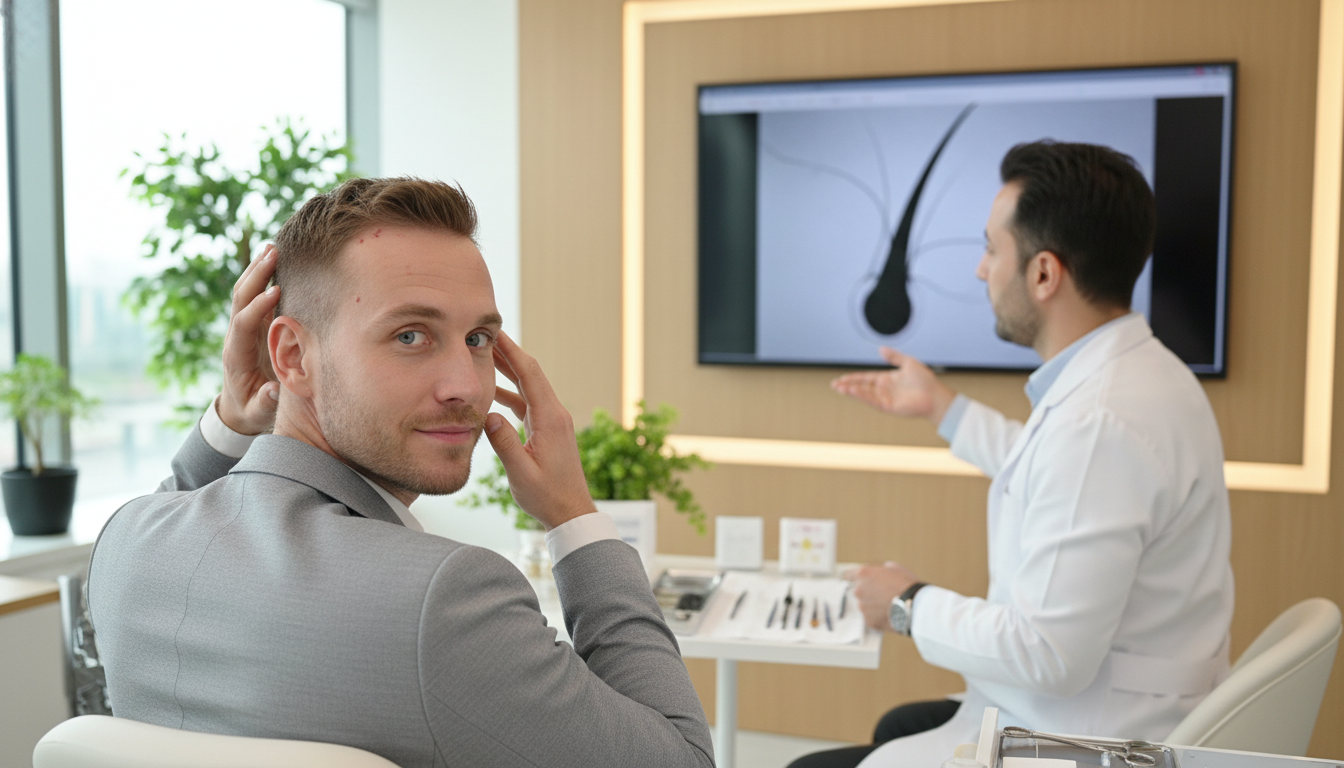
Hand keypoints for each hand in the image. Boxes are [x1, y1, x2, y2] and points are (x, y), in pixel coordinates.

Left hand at [218, 244, 280, 434]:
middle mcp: (236, 336)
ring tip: (272, 247)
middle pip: (239, 299)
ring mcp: (242, 329)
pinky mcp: (252, 326)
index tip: (277, 290)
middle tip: (274, 252)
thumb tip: (272, 391)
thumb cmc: (251, 411)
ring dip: (256, 269)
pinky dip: (261, 276)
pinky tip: (274, 260)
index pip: (243, 323)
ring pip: (243, 292)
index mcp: (236, 355)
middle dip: (255, 275)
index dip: (258, 306)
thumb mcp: (257, 412)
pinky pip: (253, 296)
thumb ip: (264, 402)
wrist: (238, 408)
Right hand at [486, 332, 596, 530]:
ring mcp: (553, 421)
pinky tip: (494, 392)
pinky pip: (528, 403)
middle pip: (530, 375)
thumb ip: (504, 444)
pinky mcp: (549, 430)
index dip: (512, 351)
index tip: (496, 331)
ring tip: (485, 357)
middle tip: (485, 336)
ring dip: (509, 372)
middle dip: (508, 354)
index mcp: (550, 419)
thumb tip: (489, 414)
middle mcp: (555, 414)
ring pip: (529, 388)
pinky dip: (511, 394)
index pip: (530, 375)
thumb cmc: (547, 496)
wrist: (571, 512)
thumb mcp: (522, 473)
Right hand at [830, 347, 955, 423]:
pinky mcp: (889, 407)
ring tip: (839, 388)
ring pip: (864, 394)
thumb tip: (880, 349)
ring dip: (851, 391)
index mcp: (888, 379)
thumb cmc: (926, 380)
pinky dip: (861, 396)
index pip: (866, 378)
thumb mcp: (908, 362)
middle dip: (848, 385)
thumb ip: (894, 356)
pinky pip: (872, 400)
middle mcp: (885, 389)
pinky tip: (852, 391)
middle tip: (834, 384)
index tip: (842, 378)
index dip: (854, 378)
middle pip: (862, 387)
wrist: (936, 395)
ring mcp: (886, 398)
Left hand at [843, 561, 919, 631]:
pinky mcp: (868, 621)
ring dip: (873, 605)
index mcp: (863, 574)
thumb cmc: (907, 585)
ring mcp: (862, 606)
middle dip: (868, 592)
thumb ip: (880, 570)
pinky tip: (889, 614)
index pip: (848, 574)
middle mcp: (858, 590)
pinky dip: (877, 616)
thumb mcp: (895, 568)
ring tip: (889, 605)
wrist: (915, 607)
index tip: (859, 581)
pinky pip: (870, 617)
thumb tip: (879, 572)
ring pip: (864, 605)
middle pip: (858, 590)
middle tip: (883, 594)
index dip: (854, 577)